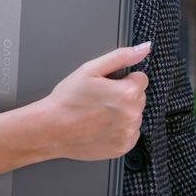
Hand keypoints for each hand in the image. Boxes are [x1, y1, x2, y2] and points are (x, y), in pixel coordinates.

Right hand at [35, 42, 150, 161]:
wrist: (51, 129)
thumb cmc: (67, 99)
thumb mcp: (91, 69)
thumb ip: (121, 57)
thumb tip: (144, 48)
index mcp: (127, 93)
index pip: (140, 78)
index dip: (123, 79)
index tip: (107, 85)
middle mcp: (132, 115)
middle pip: (139, 97)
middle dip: (124, 95)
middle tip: (100, 99)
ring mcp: (128, 134)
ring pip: (135, 115)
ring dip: (123, 113)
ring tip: (98, 114)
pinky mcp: (123, 148)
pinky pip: (130, 133)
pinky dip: (120, 130)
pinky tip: (101, 126)